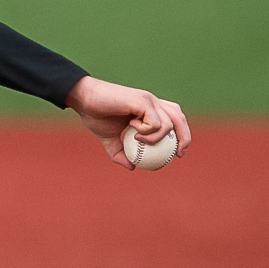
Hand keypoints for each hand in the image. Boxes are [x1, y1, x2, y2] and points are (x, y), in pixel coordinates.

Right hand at [64, 75, 191, 168]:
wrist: (84, 99)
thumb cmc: (95, 115)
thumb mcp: (108, 139)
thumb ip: (120, 153)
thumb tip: (132, 167)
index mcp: (149, 108)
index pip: (174, 119)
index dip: (182, 134)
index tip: (178, 153)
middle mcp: (152, 102)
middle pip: (179, 118)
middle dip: (184, 137)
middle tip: (177, 154)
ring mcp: (148, 100)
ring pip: (169, 123)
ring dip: (156, 138)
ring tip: (138, 140)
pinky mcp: (142, 101)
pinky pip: (155, 123)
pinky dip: (147, 132)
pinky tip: (132, 130)